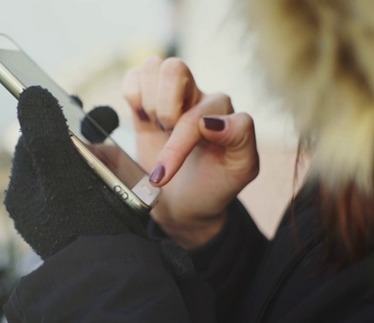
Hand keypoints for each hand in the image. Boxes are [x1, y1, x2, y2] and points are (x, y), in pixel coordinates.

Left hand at [4, 86, 146, 258]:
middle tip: (101, 118)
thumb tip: (29, 93)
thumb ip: (46, 135)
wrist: (111, 274)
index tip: (71, 99)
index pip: (32, 140)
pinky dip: (108, 174)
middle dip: (80, 133)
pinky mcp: (86, 220)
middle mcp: (39, 202)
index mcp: (24, 191)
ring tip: (115, 145)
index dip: (51, 115)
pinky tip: (121, 171)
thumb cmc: (85, 227)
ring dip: (98, 152)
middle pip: (56, 152)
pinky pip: (94, 186)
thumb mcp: (63, 176)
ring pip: (78, 168)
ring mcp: (63, 213)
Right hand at [122, 57, 258, 247]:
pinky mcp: (146, 101)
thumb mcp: (241, 169)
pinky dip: (132, 96)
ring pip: (153, 67)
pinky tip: (142, 119)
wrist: (185, 203)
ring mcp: (170, 96)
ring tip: (156, 127)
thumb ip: (241, 138)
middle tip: (166, 134)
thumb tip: (210, 120)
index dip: (178, 143)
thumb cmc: (213, 186)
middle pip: (174, 68)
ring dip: (148, 102)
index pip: (199, 109)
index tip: (166, 172)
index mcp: (222, 110)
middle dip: (163, 108)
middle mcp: (197, 96)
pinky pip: (133, 77)